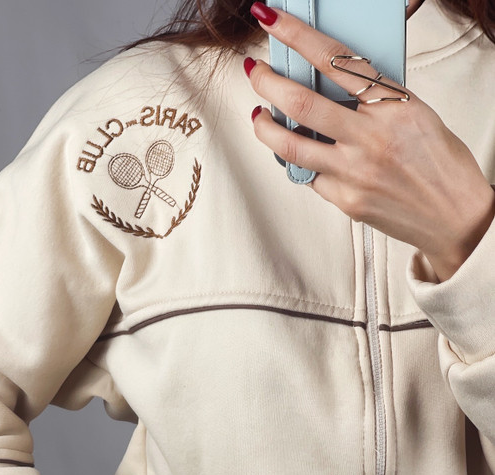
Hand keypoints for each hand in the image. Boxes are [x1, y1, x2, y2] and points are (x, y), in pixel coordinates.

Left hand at [246, 3, 494, 280]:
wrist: (457, 217)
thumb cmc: (440, 163)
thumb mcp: (415, 115)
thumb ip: (373, 100)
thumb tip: (331, 82)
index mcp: (392, 106)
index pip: (335, 61)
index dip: (296, 36)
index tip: (271, 21)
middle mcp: (370, 139)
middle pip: (301, 104)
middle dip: (267, 82)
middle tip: (254, 71)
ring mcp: (355, 173)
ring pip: (290, 146)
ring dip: (264, 127)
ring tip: (259, 115)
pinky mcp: (346, 201)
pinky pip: (310, 176)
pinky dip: (298, 162)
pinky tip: (296, 152)